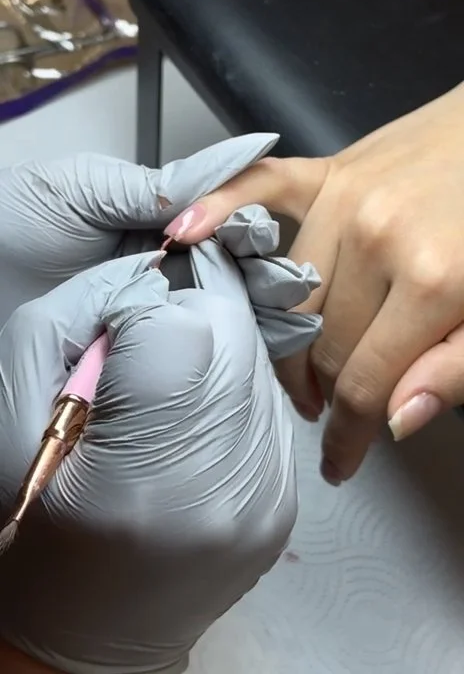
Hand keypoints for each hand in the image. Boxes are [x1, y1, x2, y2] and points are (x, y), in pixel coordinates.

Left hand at [0, 134, 275, 326]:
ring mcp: (155, 305)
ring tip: (294, 322)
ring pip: (223, 308)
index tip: (267, 239)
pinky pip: (190, 345)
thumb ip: (156, 186)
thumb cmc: (18, 222)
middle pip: (234, 267)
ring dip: (260, 314)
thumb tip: (230, 165)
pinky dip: (227, 348)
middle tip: (294, 286)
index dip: (250, 228)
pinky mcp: (141, 346)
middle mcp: (165, 262)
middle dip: (268, 276)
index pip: (223, 218)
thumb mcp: (85, 189)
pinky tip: (259, 353)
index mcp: (159, 217)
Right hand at [0, 226, 317, 672]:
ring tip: (166, 390)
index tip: (120, 330)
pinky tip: (192, 418)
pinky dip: (232, 391)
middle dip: (188, 316)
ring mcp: (264, 500)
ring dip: (213, 351)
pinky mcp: (283, 503)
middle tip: (145, 348)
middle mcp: (225, 489)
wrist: (89, 634)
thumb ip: (82, 318)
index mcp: (145, 475)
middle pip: (234, 331)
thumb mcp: (22, 409)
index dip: (144, 310)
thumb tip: (151, 274)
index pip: (179, 326)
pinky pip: (269, 404)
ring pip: (259, 358)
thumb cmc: (38, 523)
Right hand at [164, 82, 463, 483]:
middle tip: (333, 411)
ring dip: (290, 341)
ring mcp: (345, 197)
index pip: (365, 383)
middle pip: (322, 344)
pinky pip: (259, 188)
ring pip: (289, 293)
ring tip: (303, 368)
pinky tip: (184, 231)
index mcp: (431, 279)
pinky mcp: (329, 169)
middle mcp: (376, 238)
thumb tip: (397, 419)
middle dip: (327, 392)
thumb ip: (455, 370)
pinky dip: (217, 208)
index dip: (350, 435)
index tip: (341, 461)